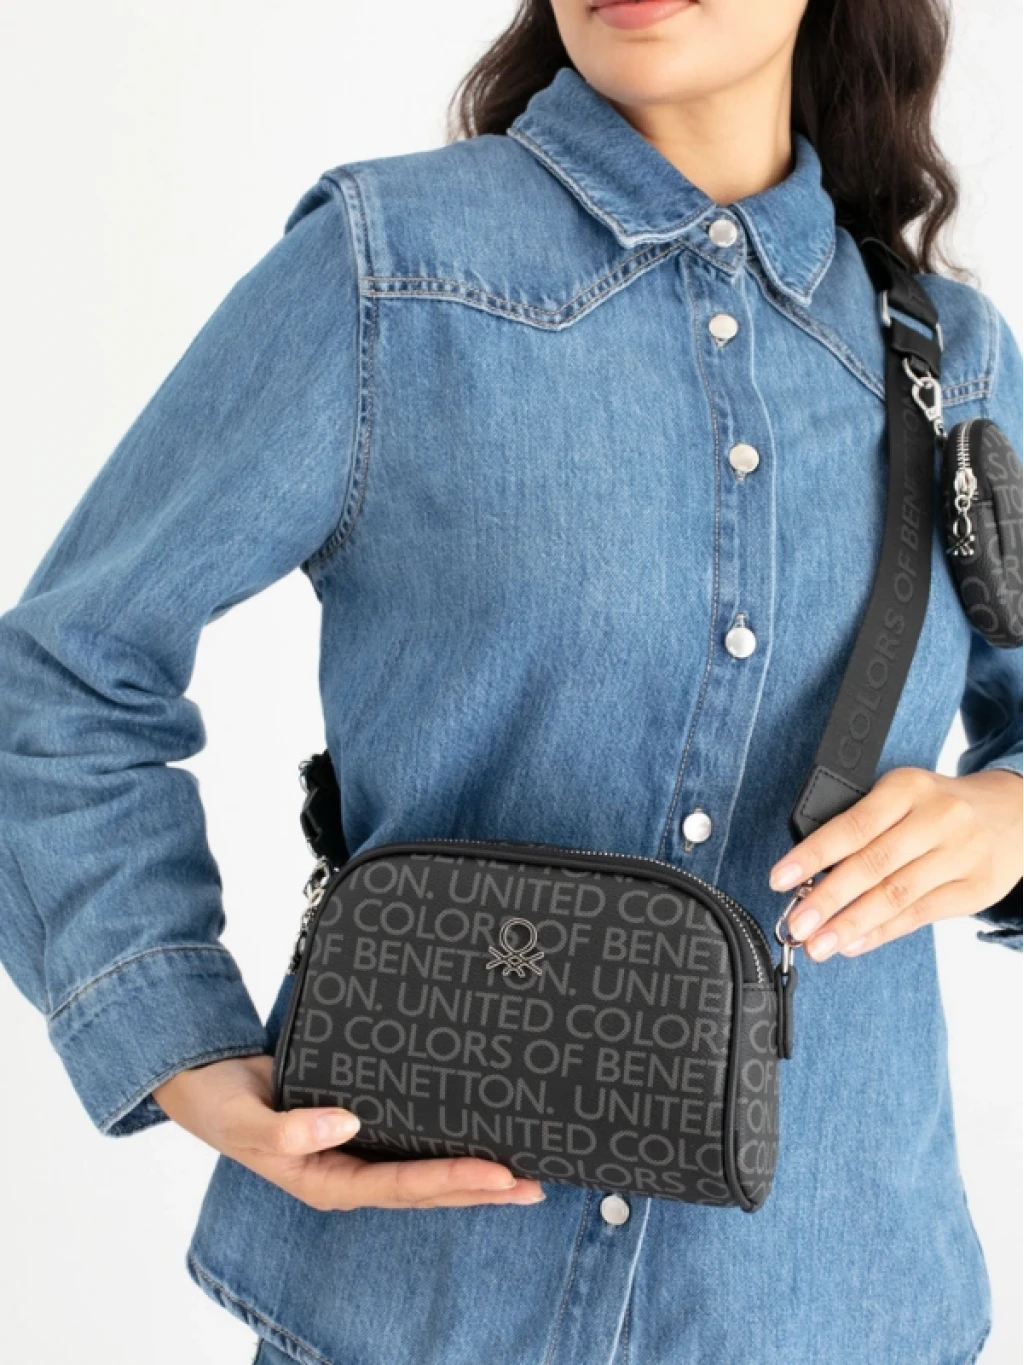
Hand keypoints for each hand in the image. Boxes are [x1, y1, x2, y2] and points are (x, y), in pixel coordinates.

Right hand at [151, 1054, 545, 1210]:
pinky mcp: (363, 1130)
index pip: (403, 1186)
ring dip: (476, 1175)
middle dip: (482, 1188)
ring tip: (527, 1174)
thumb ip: (286, 1128)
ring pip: (427, 1172)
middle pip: (428, 1188)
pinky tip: (480, 1137)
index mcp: (327, 1181)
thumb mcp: (245, 1120)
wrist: (211, 1087)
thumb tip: (346, 1124)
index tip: (501, 1173)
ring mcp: (359, 1155)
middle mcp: (351, 1174)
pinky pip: (413, 1143)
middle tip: (535, 1182)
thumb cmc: (225, 1106)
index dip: (454, 1180)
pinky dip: (449, 1144)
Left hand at [767, 766, 1023, 961]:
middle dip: (827, 899)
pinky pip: (920, 915)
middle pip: (873, 864)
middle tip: (796, 924)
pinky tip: (854, 942)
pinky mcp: (975, 888)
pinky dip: (882, 932)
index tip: (780, 879)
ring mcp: (960, 855)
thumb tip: (810, 875)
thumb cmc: (940, 806)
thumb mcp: (903, 796)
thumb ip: (863, 827)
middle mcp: (937, 819)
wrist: (1014, 812)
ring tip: (819, 943)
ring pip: (896, 895)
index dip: (813, 855)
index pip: (852, 825)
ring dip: (852, 924)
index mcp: (908, 788)